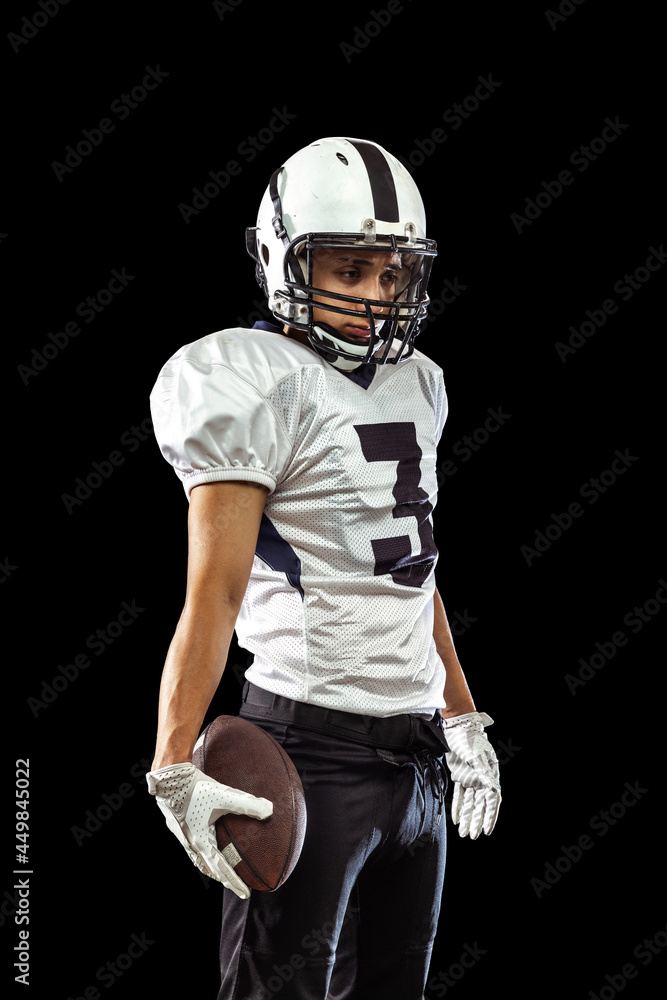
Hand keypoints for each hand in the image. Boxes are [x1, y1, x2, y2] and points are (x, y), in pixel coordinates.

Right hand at [146, 762, 272, 897]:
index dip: (234, 882)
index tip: (245, 893)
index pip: (221, 868)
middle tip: (236, 886)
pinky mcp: (179, 828)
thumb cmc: (197, 788)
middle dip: (224, 879)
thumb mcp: (225, 795)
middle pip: (209, 869)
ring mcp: (183, 837)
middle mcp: (190, 843)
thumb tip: (269, 810)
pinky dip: (203, 856)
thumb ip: (248, 803)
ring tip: (222, 873)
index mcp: (201, 841)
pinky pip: (193, 850)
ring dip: (212, 869)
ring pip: (199, 861)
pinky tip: (207, 846)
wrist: (170, 778)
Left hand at [442, 712, 500, 838]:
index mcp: (490, 776)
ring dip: (468, 817)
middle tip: (473, 836)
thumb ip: (483, 772)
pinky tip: (456, 820)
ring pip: (470, 803)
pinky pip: (460, 796)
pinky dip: (459, 807)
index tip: (487, 830)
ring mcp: (470, 779)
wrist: (457, 728)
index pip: (492, 800)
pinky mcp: (459, 777)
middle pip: (481, 805)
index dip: (490, 816)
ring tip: (464, 833)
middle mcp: (482, 780)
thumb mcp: (476, 756)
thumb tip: (493, 789)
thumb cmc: (470, 740)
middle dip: (477, 821)